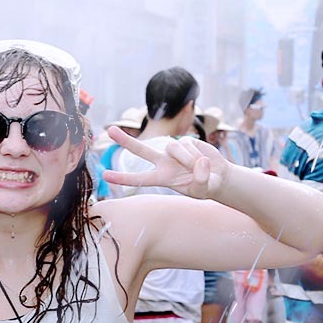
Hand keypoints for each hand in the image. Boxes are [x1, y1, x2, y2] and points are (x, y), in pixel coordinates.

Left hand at [102, 127, 230, 199]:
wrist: (218, 176)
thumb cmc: (206, 186)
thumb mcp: (202, 191)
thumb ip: (200, 181)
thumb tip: (199, 162)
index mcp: (161, 178)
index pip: (138, 178)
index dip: (122, 177)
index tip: (105, 175)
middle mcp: (163, 162)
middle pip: (140, 150)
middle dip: (125, 140)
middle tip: (110, 130)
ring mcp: (173, 150)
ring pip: (173, 148)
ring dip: (188, 159)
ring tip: (197, 167)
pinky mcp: (185, 141)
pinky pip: (186, 144)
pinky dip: (196, 154)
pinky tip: (201, 158)